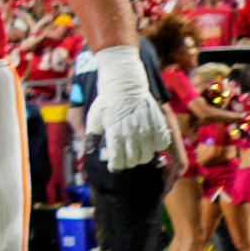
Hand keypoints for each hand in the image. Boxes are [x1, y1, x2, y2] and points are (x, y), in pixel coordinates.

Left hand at [91, 53, 171, 171]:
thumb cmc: (107, 102)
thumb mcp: (94, 118)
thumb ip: (91, 136)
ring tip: (137, 154)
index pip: (117, 158)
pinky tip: (149, 145)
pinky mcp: (158, 122)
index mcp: (114, 131)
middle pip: (134, 159)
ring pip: (148, 154)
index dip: (116, 166)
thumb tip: (88, 152)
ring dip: (142, 157)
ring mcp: (146, 126)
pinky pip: (161, 143)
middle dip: (128, 163)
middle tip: (125, 160)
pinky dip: (156, 148)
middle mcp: (131, 130)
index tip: (114, 167)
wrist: (124, 84)